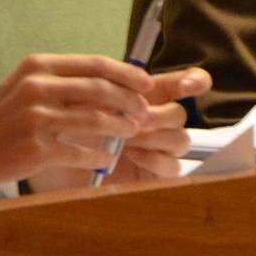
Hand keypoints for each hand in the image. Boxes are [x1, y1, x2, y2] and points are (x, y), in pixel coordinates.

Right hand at [0, 54, 209, 192]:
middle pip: (101, 90)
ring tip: (133, 132)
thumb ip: (61, 81)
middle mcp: (38, 88)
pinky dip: (99, 155)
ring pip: (96, 121)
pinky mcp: (36, 149)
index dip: (127, 74)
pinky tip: (107, 157)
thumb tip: (108, 83)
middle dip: (129, 101)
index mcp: (38, 66)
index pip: (95, 64)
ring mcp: (37, 119)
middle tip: (144, 111)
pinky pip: (81, 152)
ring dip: (121, 128)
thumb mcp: (24, 86)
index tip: (146, 83)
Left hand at [51, 67, 210, 191]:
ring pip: (181, 139)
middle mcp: (159, 122)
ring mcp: (160, 149)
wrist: (60, 163)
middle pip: (180, 114)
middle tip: (137, 117)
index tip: (192, 85)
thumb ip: (112, 87)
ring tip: (129, 137)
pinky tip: (132, 154)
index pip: (183, 84)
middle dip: (161, 114)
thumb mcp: (87, 99)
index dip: (195, 81)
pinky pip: (172, 166)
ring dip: (156, 136)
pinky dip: (154, 158)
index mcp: (148, 97)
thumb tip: (138, 82)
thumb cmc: (73, 125)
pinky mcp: (156, 174)